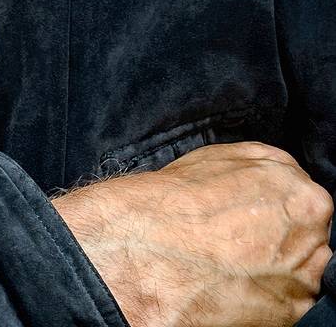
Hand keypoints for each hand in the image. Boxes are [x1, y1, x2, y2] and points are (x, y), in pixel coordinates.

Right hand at [53, 140, 333, 326]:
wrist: (156, 252)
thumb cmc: (184, 200)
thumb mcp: (225, 157)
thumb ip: (266, 166)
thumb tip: (279, 179)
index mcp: (302, 193)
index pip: (306, 201)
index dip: (280, 208)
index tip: (260, 216)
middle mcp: (313, 235)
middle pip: (310, 236)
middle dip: (286, 238)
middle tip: (249, 241)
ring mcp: (305, 278)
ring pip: (303, 270)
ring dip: (281, 268)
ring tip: (239, 264)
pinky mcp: (292, 314)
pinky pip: (290, 301)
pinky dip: (270, 296)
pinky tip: (238, 284)